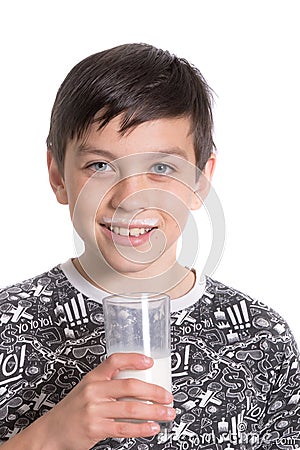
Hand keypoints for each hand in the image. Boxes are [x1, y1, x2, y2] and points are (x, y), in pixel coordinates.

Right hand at [34, 353, 174, 449]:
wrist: (51, 432)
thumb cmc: (73, 409)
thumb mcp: (86, 388)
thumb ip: (108, 384)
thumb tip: (139, 382)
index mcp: (93, 377)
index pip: (114, 361)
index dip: (134, 359)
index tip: (150, 361)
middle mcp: (94, 391)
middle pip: (129, 386)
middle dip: (154, 391)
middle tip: (167, 395)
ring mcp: (94, 410)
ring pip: (131, 409)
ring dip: (154, 411)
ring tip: (167, 413)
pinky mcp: (95, 428)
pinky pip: (124, 428)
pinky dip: (142, 429)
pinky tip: (152, 427)